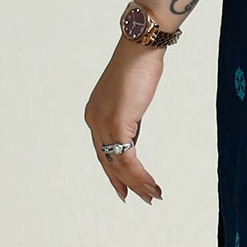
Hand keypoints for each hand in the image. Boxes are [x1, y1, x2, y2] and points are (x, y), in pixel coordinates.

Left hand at [85, 39, 165, 203]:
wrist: (140, 48)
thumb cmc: (139, 63)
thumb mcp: (131, 95)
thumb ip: (128, 115)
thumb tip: (133, 130)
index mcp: (95, 113)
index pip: (102, 150)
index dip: (114, 171)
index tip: (125, 187)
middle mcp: (94, 120)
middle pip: (107, 162)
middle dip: (125, 183)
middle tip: (141, 198)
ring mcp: (103, 123)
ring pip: (117, 165)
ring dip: (137, 183)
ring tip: (153, 195)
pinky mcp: (117, 124)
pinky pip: (127, 159)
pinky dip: (140, 175)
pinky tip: (151, 184)